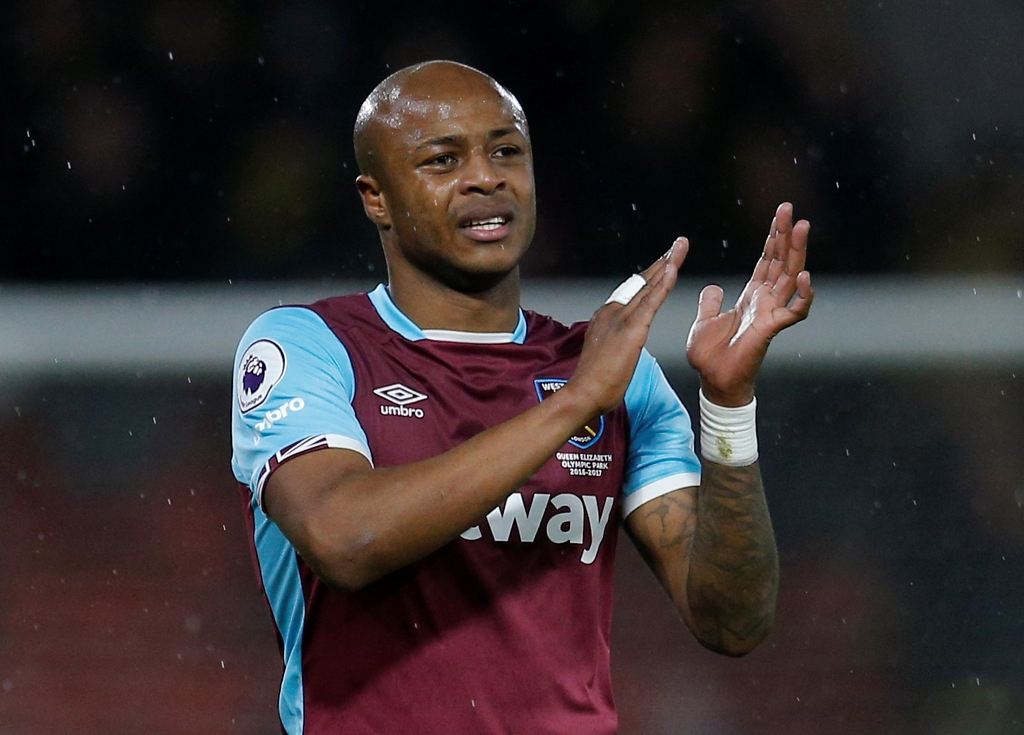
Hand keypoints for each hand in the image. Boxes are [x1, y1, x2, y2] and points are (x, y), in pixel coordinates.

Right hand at [566, 238, 689, 415]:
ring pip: (648, 285)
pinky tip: (672, 269)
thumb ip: (614, 340)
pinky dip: (663, 284)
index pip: (632, 290)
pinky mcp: (632, 329)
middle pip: (641, 281)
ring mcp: (621, 318)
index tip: (663, 263)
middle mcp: (612, 311)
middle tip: (677, 245)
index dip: (650, 275)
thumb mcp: (605, 353)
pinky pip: (651, 301)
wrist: (584, 393)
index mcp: (606, 316)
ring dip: (666, 264)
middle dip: (661, 262)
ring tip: (679, 247)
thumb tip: (623, 341)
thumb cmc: (594, 381)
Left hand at [686, 202, 813, 405]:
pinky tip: (804, 276)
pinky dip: (803, 294)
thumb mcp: (704, 321)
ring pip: (789, 277)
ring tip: (801, 227)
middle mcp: (765, 301)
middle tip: (790, 209)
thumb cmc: (710, 356)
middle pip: (781, 261)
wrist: (712, 380)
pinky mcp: (771, 328)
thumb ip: (710, 302)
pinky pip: (795, 310)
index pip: (766, 261)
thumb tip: (713, 286)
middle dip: (785, 235)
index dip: (772, 238)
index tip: (780, 214)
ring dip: (797, 252)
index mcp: (750, 296)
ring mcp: (771, 313)